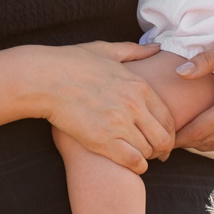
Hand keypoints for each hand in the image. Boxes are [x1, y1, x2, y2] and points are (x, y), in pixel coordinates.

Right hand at [26, 41, 175, 172]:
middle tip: (156, 155)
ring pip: (149, 150)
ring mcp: (119, 124)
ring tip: (139, 157)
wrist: (44, 79)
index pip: (167, 117)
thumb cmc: (71, 63)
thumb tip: (157, 47)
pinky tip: (131, 165)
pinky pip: (133, 161)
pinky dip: (137, 166)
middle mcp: (134, 105)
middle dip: (162, 149)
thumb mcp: (106, 50)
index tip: (162, 139)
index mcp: (139, 86)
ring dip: (147, 157)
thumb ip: (135, 51)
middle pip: (163, 137)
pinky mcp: (103, 140)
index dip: (168, 132)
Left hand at [175, 20, 213, 152]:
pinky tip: (208, 134)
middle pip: (209, 141)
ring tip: (185, 139)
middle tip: (168, 141)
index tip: (165, 137)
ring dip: (203, 143)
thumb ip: (204, 62)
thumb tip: (179, 72)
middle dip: (188, 142)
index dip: (181, 136)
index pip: (200, 130)